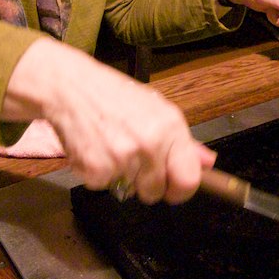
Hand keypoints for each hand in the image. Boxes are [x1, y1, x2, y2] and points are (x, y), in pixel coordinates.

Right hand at [2, 38, 215, 203]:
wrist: (70, 87)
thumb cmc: (113, 96)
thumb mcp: (155, 109)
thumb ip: (183, 141)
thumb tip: (208, 163)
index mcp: (170, 128)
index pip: (188, 180)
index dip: (180, 190)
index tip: (172, 189)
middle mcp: (150, 144)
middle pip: (156, 192)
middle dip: (145, 183)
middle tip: (132, 158)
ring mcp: (123, 158)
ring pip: (129, 190)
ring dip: (119, 176)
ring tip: (111, 146)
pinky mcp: (96, 169)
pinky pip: (102, 186)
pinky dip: (96, 173)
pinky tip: (94, 148)